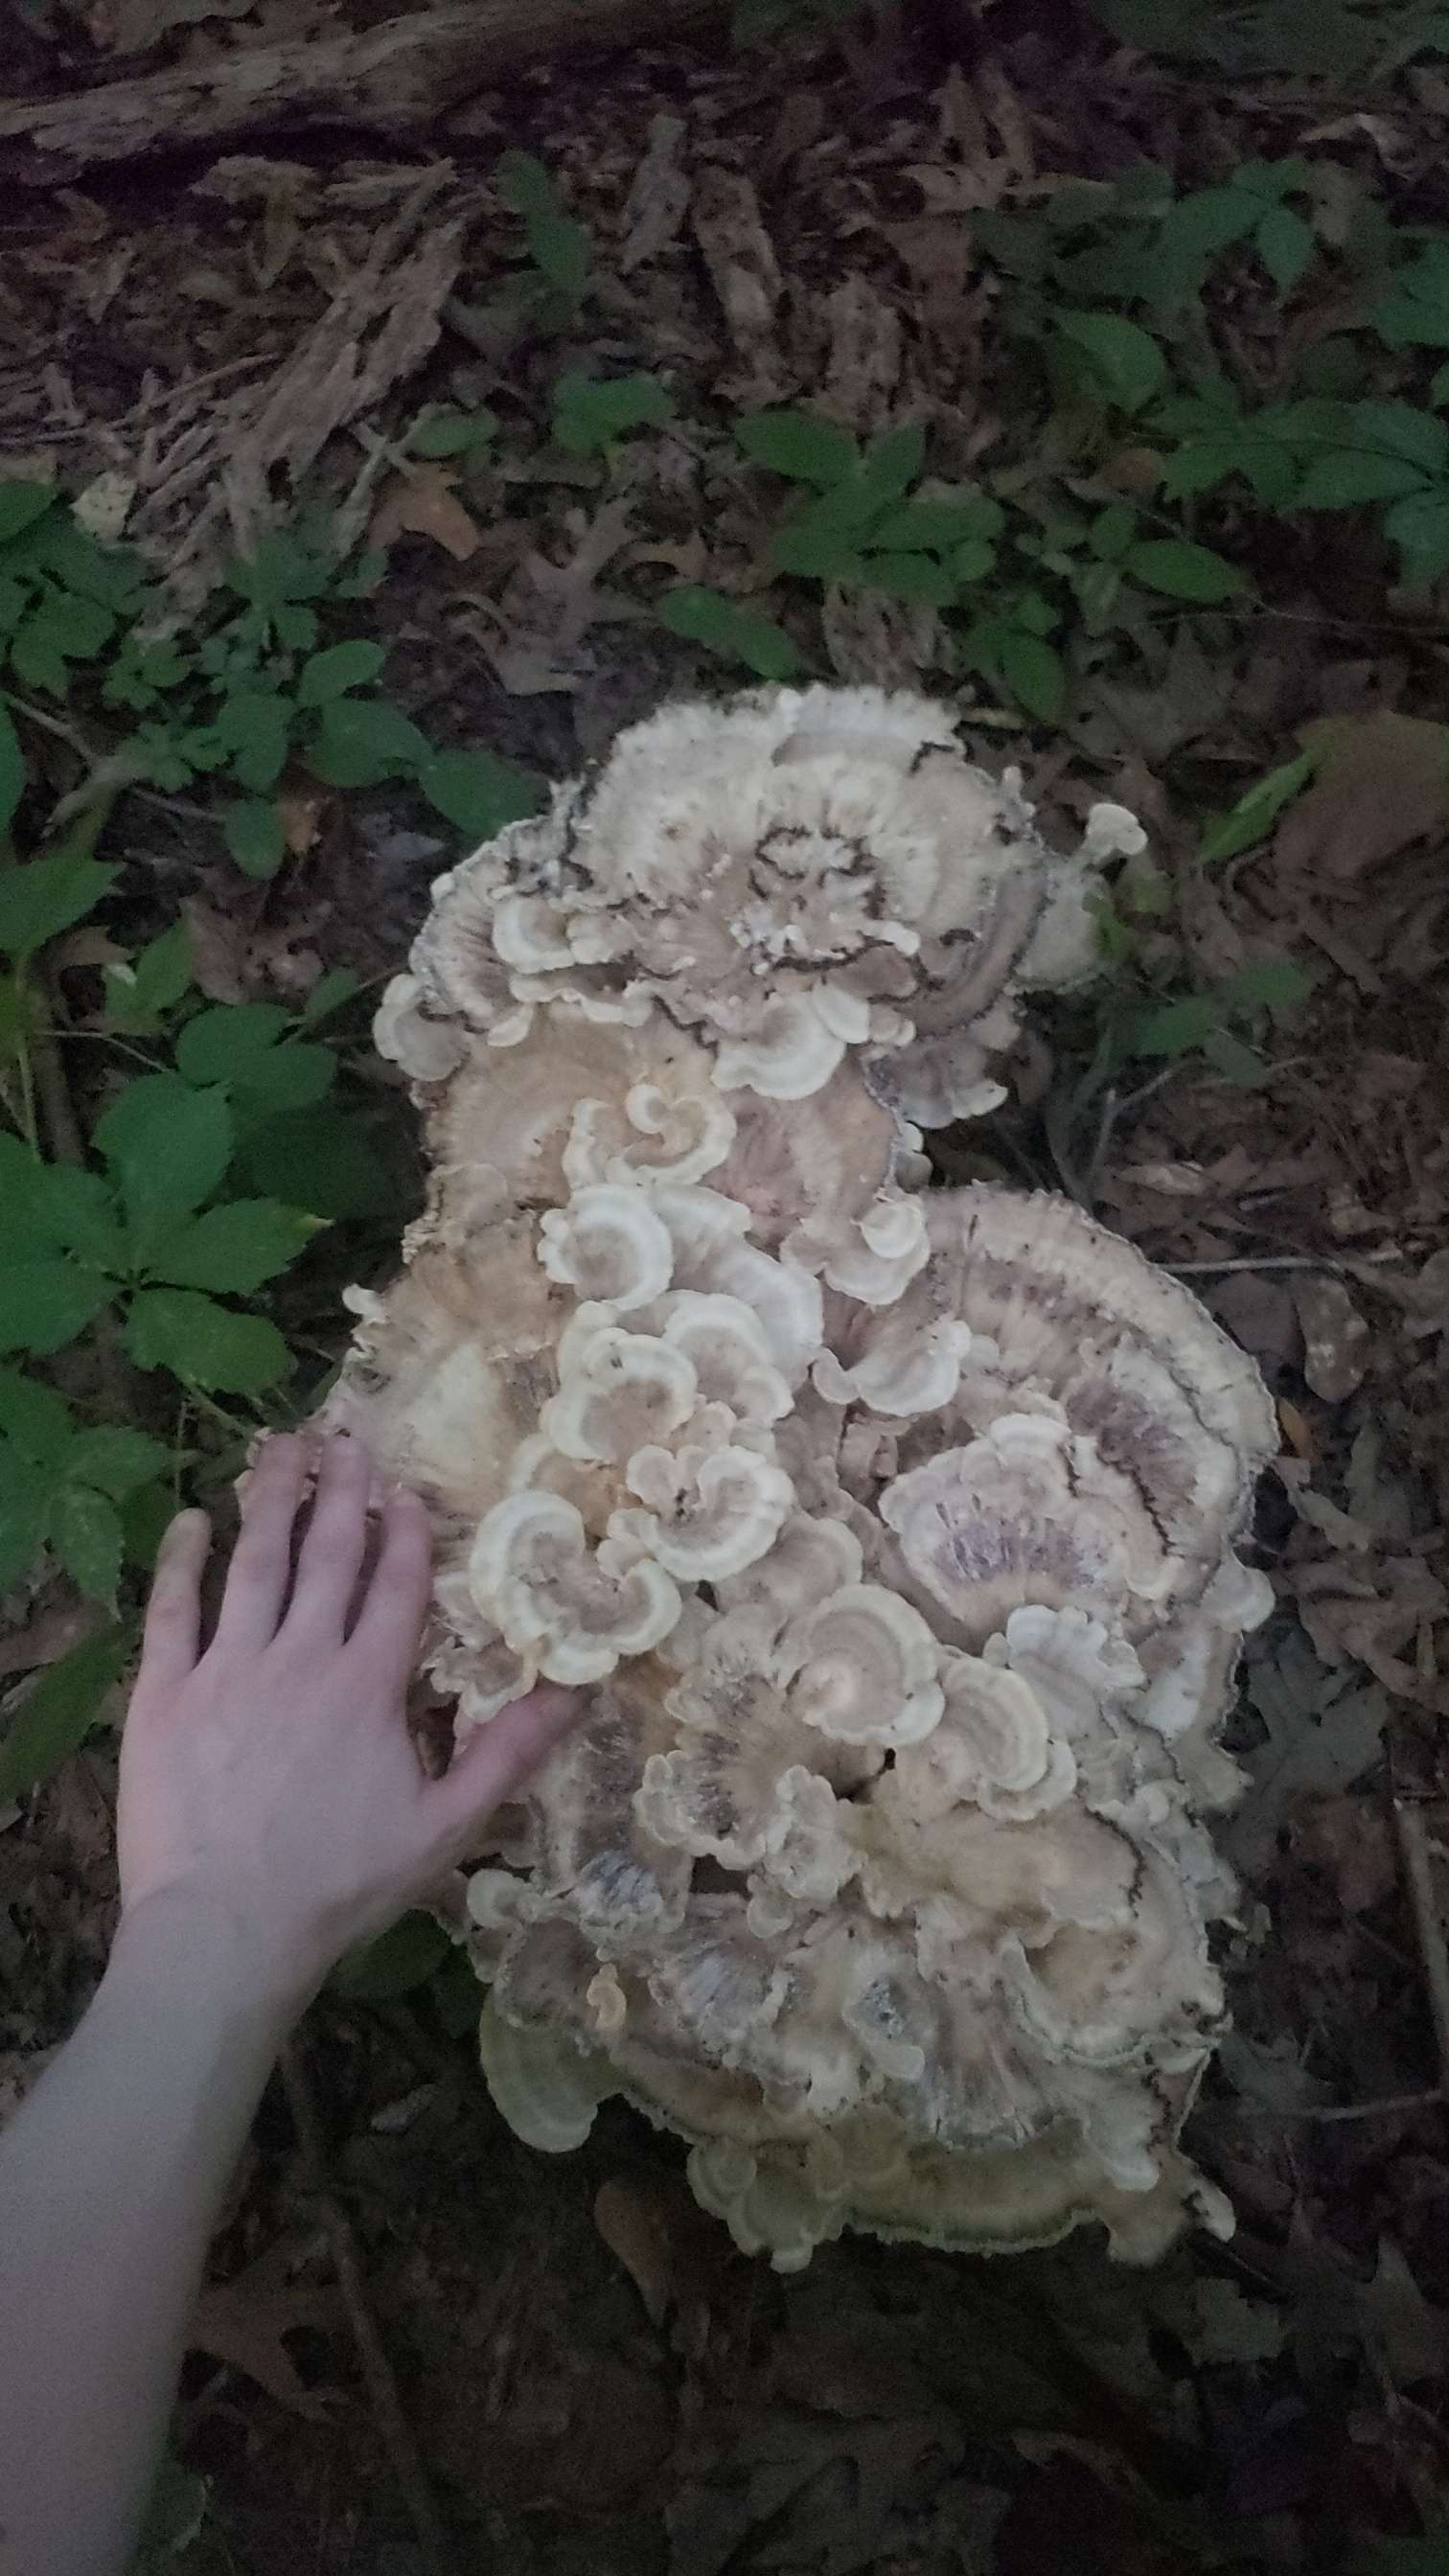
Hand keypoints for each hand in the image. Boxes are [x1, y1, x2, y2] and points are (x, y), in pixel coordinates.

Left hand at [117, 1431, 575, 2013]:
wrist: (224, 1930)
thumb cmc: (339, 1885)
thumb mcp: (443, 1828)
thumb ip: (507, 1754)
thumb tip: (576, 1693)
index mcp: (368, 1687)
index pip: (393, 1588)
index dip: (403, 1533)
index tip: (405, 1488)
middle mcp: (300, 1659)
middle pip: (326, 1555)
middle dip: (341, 1490)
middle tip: (346, 1434)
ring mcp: (227, 1669)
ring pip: (253, 1563)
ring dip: (270, 1498)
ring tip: (281, 1446)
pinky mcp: (164, 1693)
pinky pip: (172, 1610)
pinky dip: (181, 1559)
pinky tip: (191, 1518)